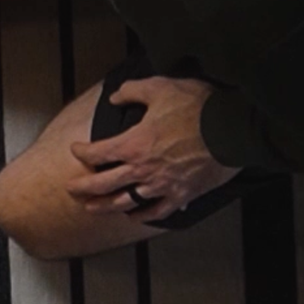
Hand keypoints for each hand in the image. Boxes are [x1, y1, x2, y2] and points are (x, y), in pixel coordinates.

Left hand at [65, 77, 241, 223]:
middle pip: (103, 185)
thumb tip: (115, 97)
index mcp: (133, 143)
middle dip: (82, 187)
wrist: (233, 129)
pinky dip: (142, 215)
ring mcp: (161, 185)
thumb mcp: (161, 87)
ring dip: (105, 206)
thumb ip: (132, 91)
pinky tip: (134, 216)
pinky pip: (156, 211)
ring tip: (92, 208)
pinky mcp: (181, 195)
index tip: (76, 150)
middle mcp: (142, 169)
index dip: (82, 151)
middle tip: (70, 189)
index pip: (97, 152)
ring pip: (125, 202)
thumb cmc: (198, 106)